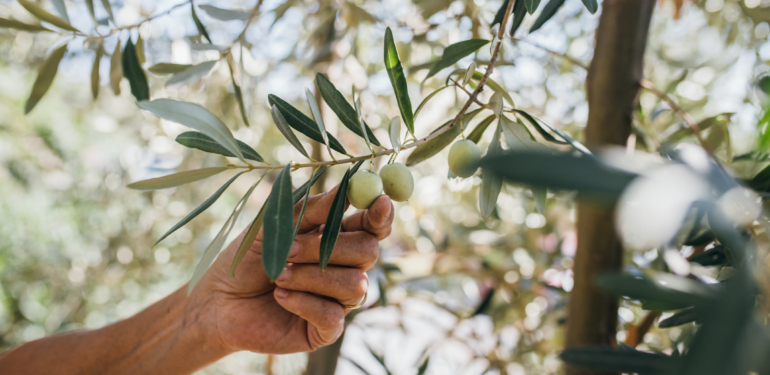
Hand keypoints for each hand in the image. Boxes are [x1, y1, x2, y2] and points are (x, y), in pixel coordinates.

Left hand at [186, 186, 393, 354]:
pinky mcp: (325, 330)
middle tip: (290, 249)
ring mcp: (337, 300)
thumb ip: (310, 210)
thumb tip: (345, 190)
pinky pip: (333, 315)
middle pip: (368, 252)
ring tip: (277, 275)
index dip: (380, 215)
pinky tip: (280, 297)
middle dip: (328, 247)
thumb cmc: (246, 260)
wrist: (217, 301)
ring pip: (354, 285)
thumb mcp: (274, 226)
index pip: (372, 226)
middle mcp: (343, 268)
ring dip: (311, 276)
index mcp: (336, 238)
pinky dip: (304, 302)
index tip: (380, 202)